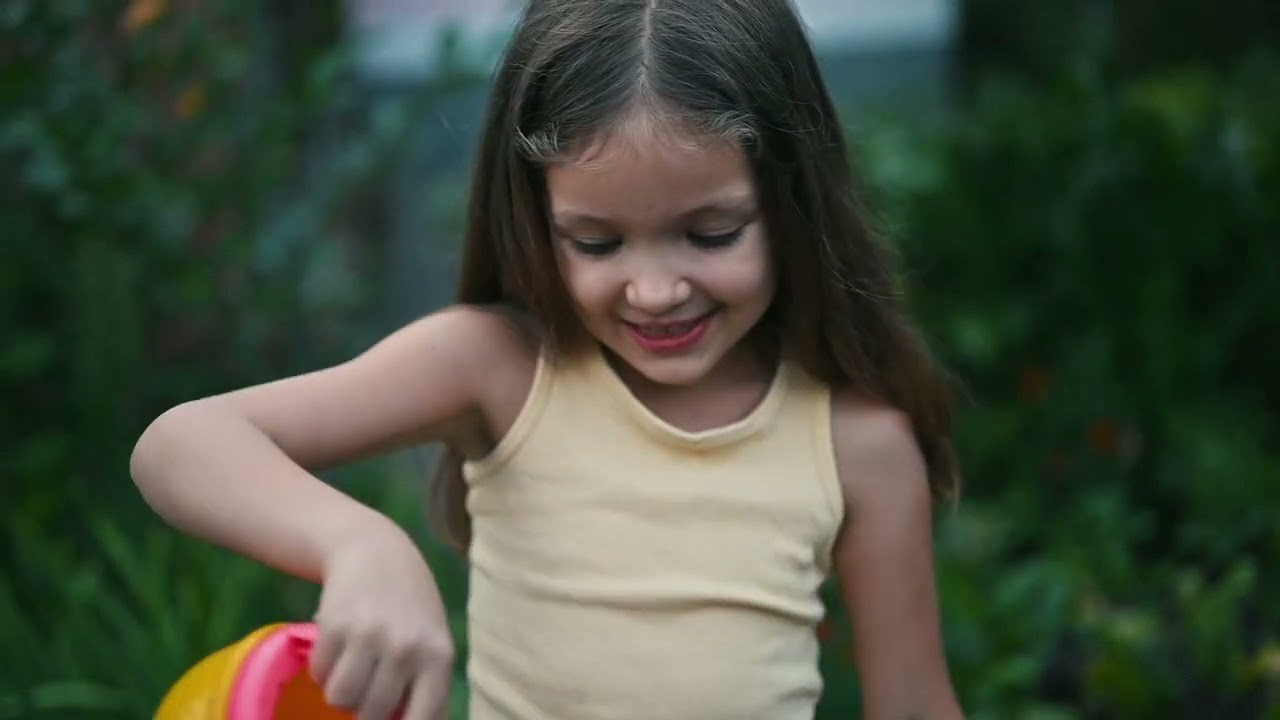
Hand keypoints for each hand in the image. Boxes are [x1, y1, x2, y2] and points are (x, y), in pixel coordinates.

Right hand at [309, 524, 454, 719]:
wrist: (375, 551)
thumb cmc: (410, 606)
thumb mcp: (432, 642)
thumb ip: (425, 686)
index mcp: (438, 657)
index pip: (423, 719)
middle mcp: (406, 649)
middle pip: (371, 715)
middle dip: (364, 710)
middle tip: (368, 687)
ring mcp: (369, 636)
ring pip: (340, 700)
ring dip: (341, 692)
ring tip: (352, 668)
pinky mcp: (335, 626)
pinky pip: (319, 675)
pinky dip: (323, 669)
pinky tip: (338, 646)